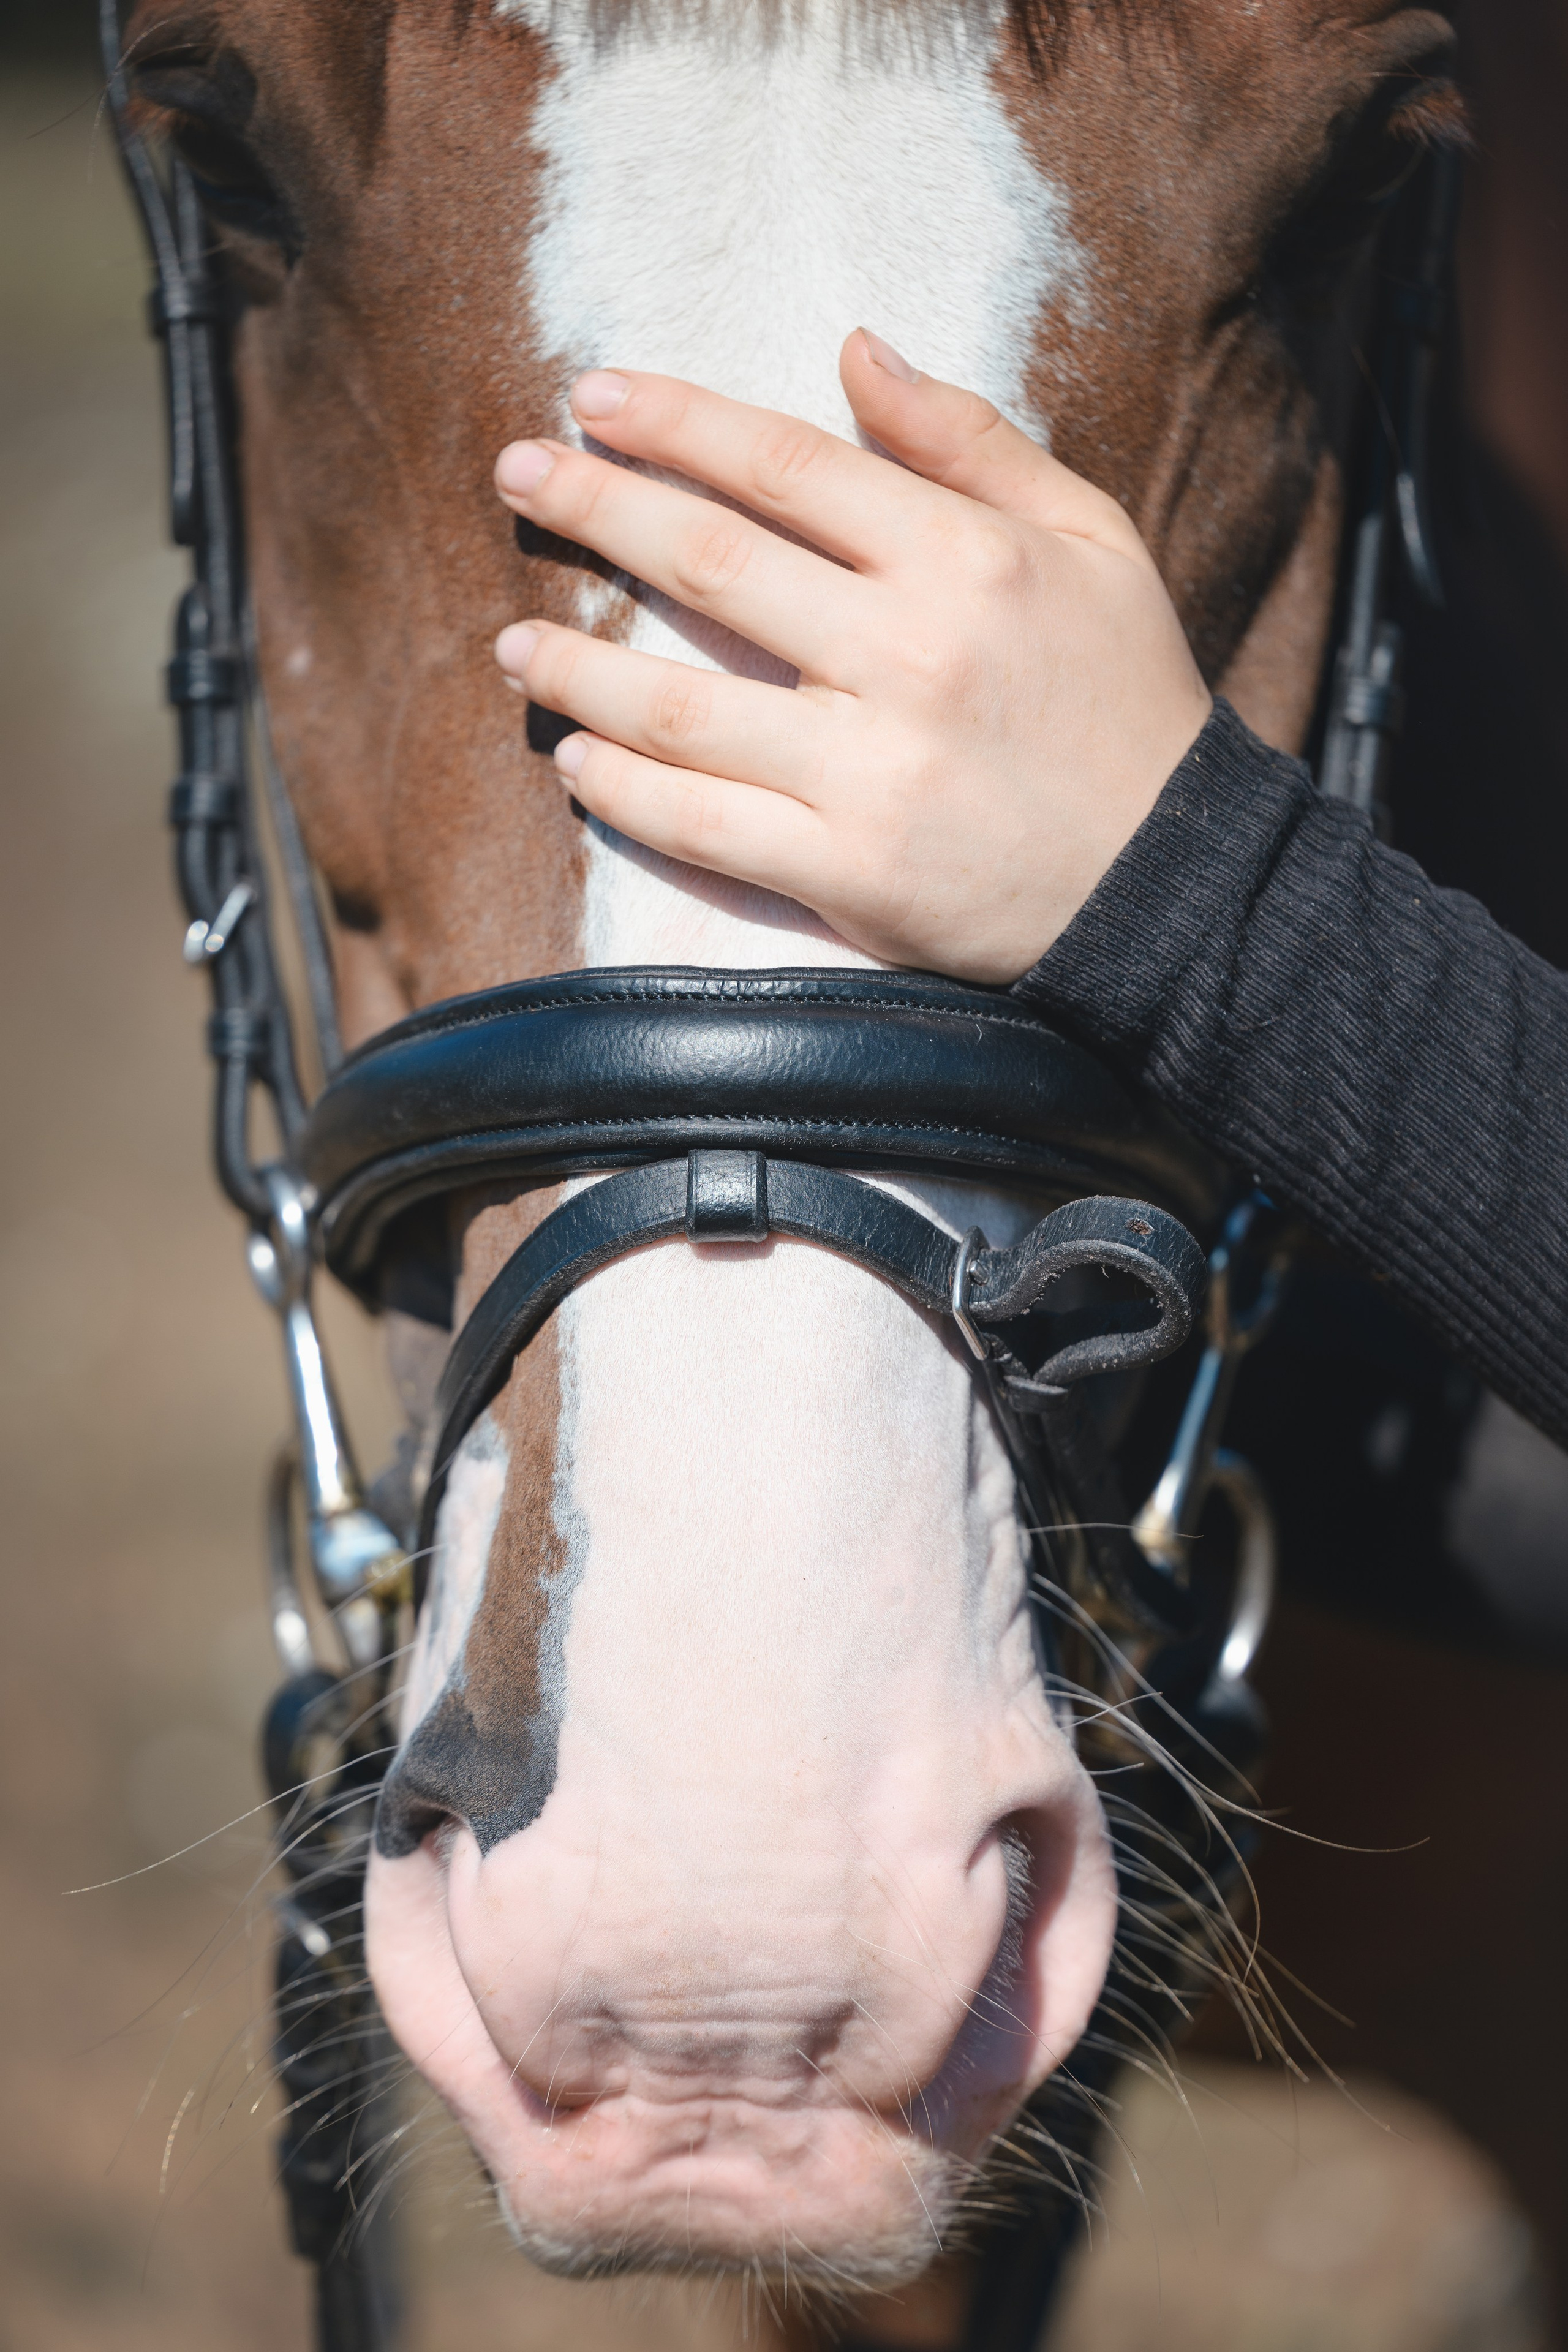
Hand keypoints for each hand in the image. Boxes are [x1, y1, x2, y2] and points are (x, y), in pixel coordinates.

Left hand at [492, 330, 1210, 985]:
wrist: (1172, 882)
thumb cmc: (1126, 699)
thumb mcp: (1089, 540)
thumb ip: (971, 442)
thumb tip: (854, 348)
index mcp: (965, 562)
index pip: (785, 466)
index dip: (676, 424)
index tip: (594, 399)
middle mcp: (908, 659)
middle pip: (710, 564)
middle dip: (596, 508)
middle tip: (519, 477)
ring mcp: (871, 774)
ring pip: (681, 708)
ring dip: (580, 667)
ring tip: (515, 641)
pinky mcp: (849, 875)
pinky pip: (703, 828)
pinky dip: (625, 793)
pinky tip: (579, 760)